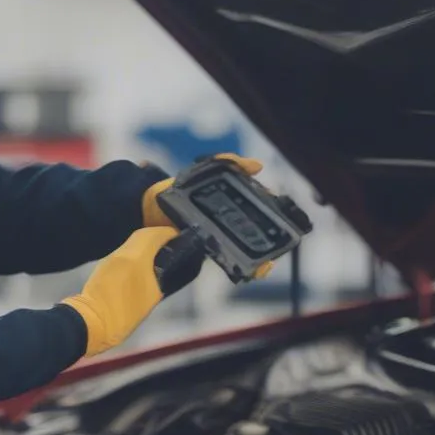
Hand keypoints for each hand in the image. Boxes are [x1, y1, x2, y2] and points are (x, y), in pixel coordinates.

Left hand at [62, 227, 179, 357]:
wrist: (91, 322)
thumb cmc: (123, 314)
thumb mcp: (151, 298)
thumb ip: (160, 279)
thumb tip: (165, 270)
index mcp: (135, 257)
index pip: (154, 234)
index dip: (168, 234)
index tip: (177, 238)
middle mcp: (121, 253)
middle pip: (141, 236)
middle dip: (157, 238)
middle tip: (170, 246)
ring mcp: (109, 259)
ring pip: (131, 244)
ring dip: (145, 247)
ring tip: (158, 258)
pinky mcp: (102, 268)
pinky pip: (123, 254)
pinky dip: (134, 256)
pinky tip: (140, 269)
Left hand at [141, 154, 272, 278]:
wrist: (147, 208)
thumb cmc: (176, 190)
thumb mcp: (205, 170)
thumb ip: (228, 163)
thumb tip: (257, 166)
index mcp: (231, 207)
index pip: (260, 215)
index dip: (276, 220)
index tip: (286, 222)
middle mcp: (228, 226)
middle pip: (258, 238)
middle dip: (271, 246)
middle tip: (275, 250)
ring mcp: (218, 241)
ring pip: (247, 254)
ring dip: (260, 262)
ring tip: (265, 265)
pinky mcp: (206, 254)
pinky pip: (228, 263)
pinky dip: (243, 268)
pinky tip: (249, 270)